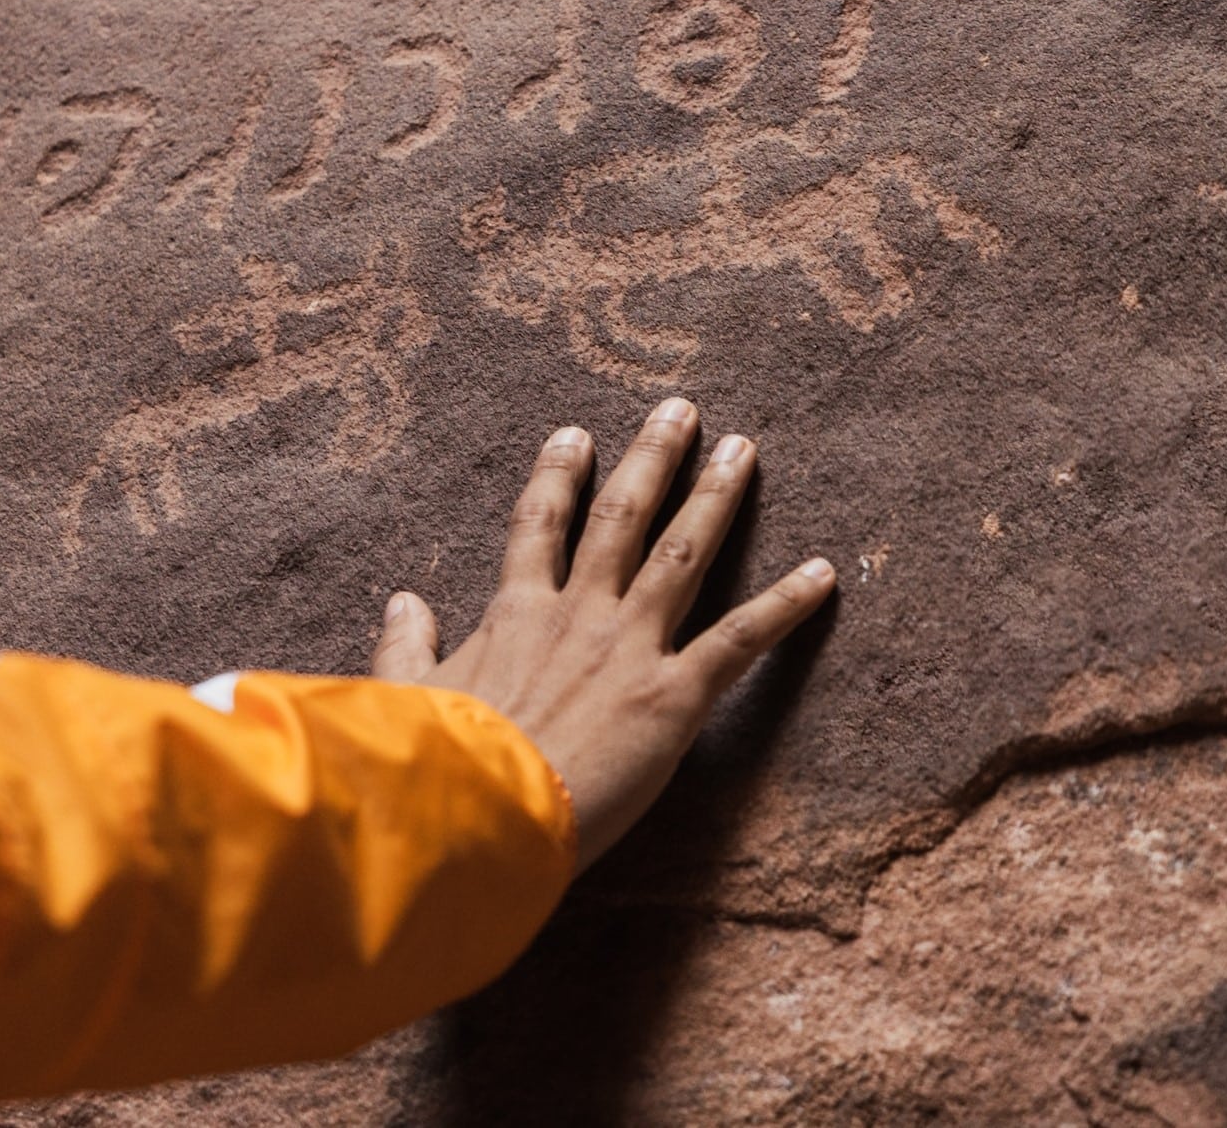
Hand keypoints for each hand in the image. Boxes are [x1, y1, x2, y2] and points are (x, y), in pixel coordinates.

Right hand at [370, 398, 835, 871]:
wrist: (479, 815)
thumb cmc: (439, 766)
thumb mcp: (409, 697)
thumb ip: (406, 647)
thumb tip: (402, 603)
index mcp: (514, 613)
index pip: (538, 526)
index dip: (558, 476)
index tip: (574, 434)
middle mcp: (579, 613)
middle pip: (621, 517)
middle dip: (652, 458)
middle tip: (681, 411)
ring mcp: (630, 647)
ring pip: (682, 552)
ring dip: (717, 498)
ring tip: (743, 450)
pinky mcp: (672, 695)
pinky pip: (740, 638)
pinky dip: (785, 604)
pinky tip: (824, 573)